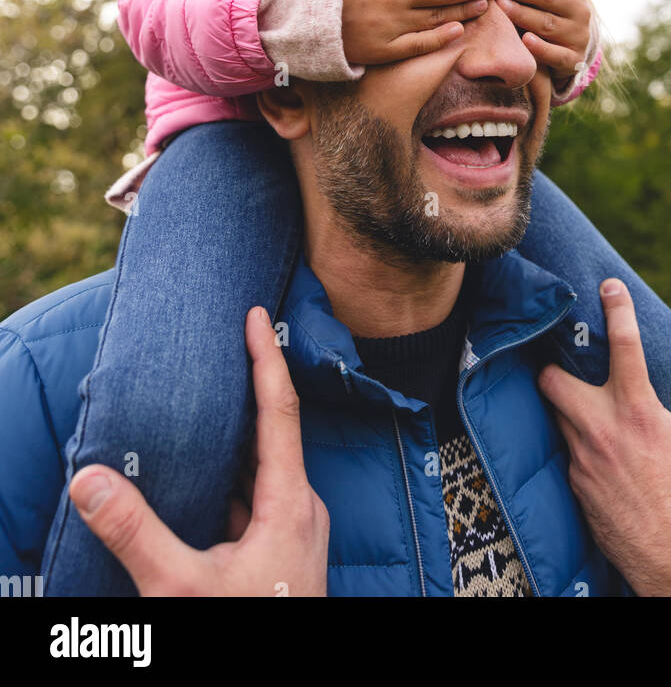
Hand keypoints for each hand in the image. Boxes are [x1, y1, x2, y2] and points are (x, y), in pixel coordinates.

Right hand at [68, 307, 328, 596]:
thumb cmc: (244, 634)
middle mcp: (301, 512)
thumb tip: (90, 478)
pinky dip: (229, 484)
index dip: (266, 357)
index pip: (279, 411)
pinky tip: (197, 485)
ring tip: (200, 409)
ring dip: (234, 443)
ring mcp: (294, 537)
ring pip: (264, 473)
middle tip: (220, 349)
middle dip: (245, 392)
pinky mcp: (281, 560)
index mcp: (291, 504)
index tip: (255, 314)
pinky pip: (256, 504)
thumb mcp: (180, 591)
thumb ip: (136, 533)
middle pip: (273, 435)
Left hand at [494, 0, 592, 91]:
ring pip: (548, 24)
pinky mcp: (573, 60)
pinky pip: (558, 55)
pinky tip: (524, 40)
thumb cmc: (552, 9)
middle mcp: (580, 10)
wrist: (569, 49)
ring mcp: (578, 36)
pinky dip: (542, 48)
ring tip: (500, 5)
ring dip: (524, 14)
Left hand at [538, 281, 670, 597]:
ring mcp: (581, 457)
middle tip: (567, 353)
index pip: (623, 346)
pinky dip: (576, 436)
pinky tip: (592, 439)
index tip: (609, 284)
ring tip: (577, 390)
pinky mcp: (573, 481)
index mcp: (638, 413)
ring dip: (564, 399)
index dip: (617, 309)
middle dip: (553, 361)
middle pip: (551, 377)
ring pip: (553, 411)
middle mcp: (601, 430)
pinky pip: (565, 446)